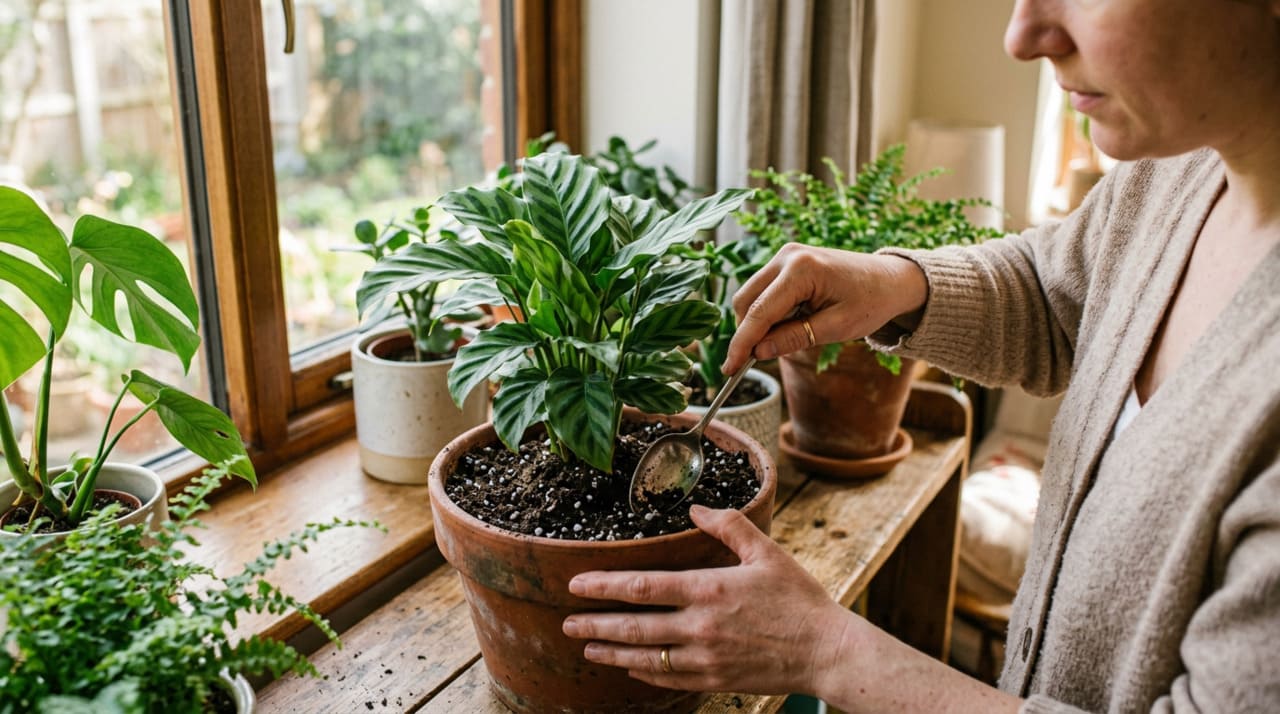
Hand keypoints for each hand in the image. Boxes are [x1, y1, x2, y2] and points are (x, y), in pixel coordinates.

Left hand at [561, 504, 854, 696]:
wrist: (826, 651)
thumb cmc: (799, 599)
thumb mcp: (767, 552)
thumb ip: (729, 525)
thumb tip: (695, 507)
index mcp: (708, 590)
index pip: (643, 587)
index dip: (604, 586)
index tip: (577, 584)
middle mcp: (700, 627)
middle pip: (634, 627)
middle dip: (595, 624)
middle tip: (567, 622)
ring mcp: (705, 659)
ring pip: (645, 656)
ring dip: (611, 652)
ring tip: (586, 647)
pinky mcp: (715, 681)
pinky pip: (669, 678)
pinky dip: (644, 672)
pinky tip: (629, 666)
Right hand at [721, 245, 927, 374]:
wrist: (890, 279)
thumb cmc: (870, 302)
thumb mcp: (837, 328)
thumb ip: (795, 338)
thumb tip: (759, 353)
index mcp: (802, 269)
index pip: (760, 312)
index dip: (742, 343)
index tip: (729, 369)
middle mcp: (787, 256)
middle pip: (746, 301)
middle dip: (746, 333)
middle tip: (753, 362)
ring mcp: (784, 256)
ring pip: (751, 296)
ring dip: (757, 324)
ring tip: (783, 341)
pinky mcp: (785, 262)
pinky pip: (763, 292)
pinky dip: (766, 313)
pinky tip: (786, 325)